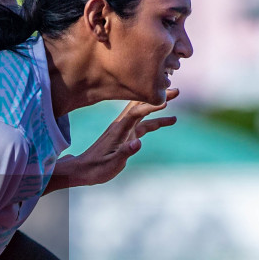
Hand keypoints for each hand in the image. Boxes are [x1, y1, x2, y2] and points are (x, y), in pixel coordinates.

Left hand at [49, 88, 178, 191]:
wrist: (83, 169)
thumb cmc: (97, 168)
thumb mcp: (112, 164)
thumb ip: (125, 152)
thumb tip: (138, 142)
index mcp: (119, 130)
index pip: (136, 113)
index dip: (149, 106)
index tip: (165, 101)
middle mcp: (122, 125)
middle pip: (140, 105)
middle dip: (156, 96)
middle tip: (175, 90)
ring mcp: (124, 128)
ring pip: (143, 112)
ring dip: (158, 104)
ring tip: (175, 97)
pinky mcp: (126, 134)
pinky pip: (144, 123)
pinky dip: (156, 119)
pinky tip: (169, 120)